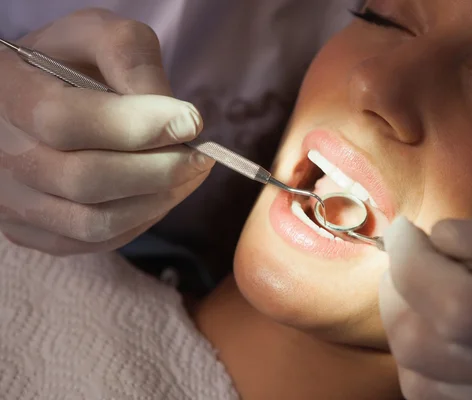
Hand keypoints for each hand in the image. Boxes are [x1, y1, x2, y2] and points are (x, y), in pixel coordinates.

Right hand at [0, 8, 213, 254]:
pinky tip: (163, 193)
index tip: (191, 122)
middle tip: (201, 155)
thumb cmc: (74, 63)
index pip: (64, 121)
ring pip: (95, 222)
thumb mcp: (98, 35)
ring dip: (158, 200)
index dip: (135, 127)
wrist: (43, 96)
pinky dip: (142, 220)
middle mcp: (1, 153)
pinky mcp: (33, 230)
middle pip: (84, 180)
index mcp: (6, 93)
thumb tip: (174, 117)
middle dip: (159, 170)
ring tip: (190, 173)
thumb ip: (129, 57)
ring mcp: (12, 200)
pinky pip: (96, 242)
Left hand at [379, 193, 471, 399]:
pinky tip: (438, 330)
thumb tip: (444, 236)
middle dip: (398, 292)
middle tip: (408, 256)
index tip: (407, 232)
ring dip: (405, 329)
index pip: (456, 305)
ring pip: (422, 382)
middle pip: (427, 346)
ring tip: (419, 289)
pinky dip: (422, 365)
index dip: (412, 263)